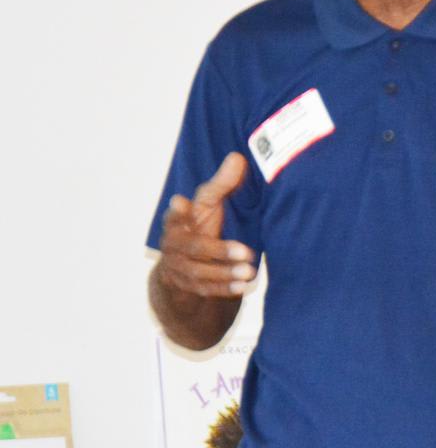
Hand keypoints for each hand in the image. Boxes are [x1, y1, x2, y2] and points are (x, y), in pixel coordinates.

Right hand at [154, 152, 255, 298]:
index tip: (182, 202)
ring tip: (250, 273)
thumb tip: (238, 157)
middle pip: (193, 247)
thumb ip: (222, 184)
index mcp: (178, 221)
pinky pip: (203, 290)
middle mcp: (173, 244)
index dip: (178, 211)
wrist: (182, 266)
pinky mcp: (185, 286)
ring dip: (224, 274)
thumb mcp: (209, 205)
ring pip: (198, 272)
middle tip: (246, 252)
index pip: (176, 215)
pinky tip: (243, 287)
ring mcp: (177, 266)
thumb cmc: (201, 226)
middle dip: (218, 251)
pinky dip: (223, 289)